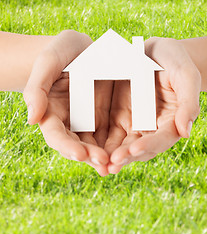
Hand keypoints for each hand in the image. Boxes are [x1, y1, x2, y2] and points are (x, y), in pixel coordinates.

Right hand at [23, 30, 112, 175]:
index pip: (56, 135)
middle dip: (90, 155)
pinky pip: (111, 134)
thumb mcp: (48, 63)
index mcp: (52, 113)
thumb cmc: (60, 53)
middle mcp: (70, 122)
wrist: (81, 50)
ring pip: (96, 144)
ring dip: (105, 156)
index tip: (79, 154)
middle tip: (104, 162)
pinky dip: (118, 144)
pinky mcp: (105, 118)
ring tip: (117, 163)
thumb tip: (31, 119)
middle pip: (78, 145)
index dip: (66, 146)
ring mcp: (89, 121)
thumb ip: (37, 89)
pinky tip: (128, 150)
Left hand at [105, 37, 200, 173]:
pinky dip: (101, 144)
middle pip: (140, 148)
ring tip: (99, 163)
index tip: (135, 149)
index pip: (162, 138)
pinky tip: (89, 149)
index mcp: (170, 121)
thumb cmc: (174, 61)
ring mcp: (133, 124)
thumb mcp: (185, 75)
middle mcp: (151, 127)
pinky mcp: (118, 118)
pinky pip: (109, 134)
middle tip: (112, 163)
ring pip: (122, 146)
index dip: (150, 145)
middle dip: (126, 156)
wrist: (154, 53)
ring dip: (111, 156)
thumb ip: (188, 102)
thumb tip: (186, 133)